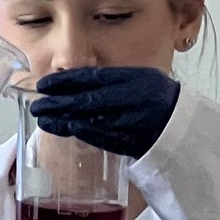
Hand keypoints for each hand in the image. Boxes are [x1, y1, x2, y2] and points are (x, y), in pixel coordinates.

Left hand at [32, 67, 179, 159]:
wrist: (182, 124)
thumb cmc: (156, 97)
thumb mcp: (138, 78)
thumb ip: (110, 79)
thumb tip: (73, 81)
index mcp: (134, 78)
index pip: (93, 78)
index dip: (66, 81)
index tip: (45, 84)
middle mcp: (133, 98)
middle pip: (89, 99)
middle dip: (59, 102)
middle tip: (37, 104)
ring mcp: (132, 121)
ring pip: (93, 119)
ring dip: (64, 120)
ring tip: (44, 119)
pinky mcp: (132, 141)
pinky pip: (103, 137)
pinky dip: (83, 133)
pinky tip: (67, 129)